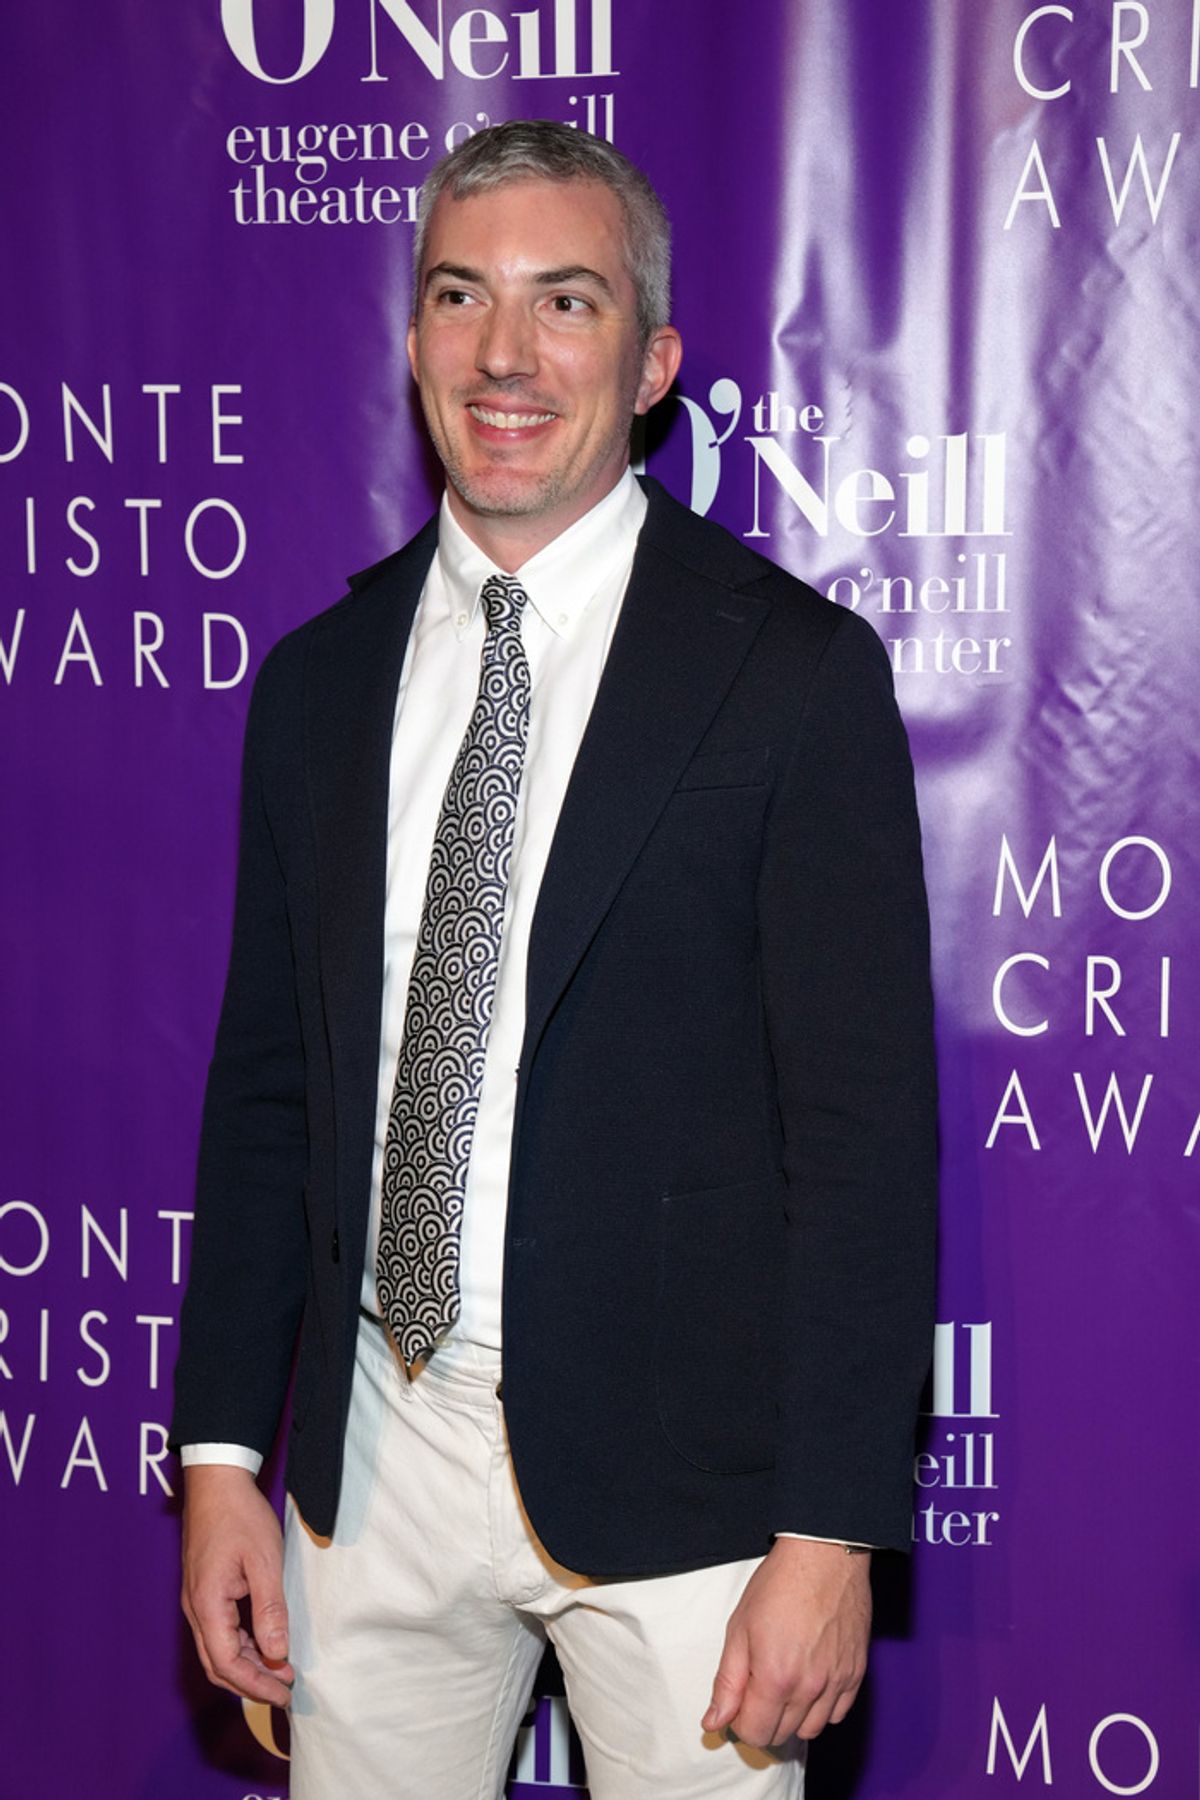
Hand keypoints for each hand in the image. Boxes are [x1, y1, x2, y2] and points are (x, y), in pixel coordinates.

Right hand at [181, 1463, 293, 1706]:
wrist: (216, 1482)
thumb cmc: (240, 1517)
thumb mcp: (264, 1562)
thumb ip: (270, 1610)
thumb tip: (278, 1654)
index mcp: (207, 1604)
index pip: (227, 1664)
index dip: (256, 1684)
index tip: (284, 1692)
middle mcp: (196, 1608)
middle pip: (218, 1663)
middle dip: (252, 1682)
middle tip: (285, 1690)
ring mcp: (198, 1600)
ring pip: (219, 1649)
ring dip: (248, 1664)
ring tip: (281, 1669)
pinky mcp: (205, 1590)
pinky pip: (220, 1630)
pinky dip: (243, 1645)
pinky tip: (265, 1642)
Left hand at [702, 1537, 870, 1746]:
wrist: (824, 1555)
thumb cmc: (779, 1584)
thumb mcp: (739, 1629)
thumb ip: (727, 1682)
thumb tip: (713, 1722)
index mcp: (776, 1679)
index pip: (755, 1733)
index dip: (739, 1721)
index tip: (739, 1699)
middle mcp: (810, 1688)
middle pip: (781, 1735)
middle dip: (763, 1719)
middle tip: (758, 1687)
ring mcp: (837, 1682)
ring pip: (811, 1730)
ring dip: (792, 1718)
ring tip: (784, 1685)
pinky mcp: (857, 1673)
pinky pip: (838, 1714)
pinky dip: (821, 1708)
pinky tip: (810, 1683)